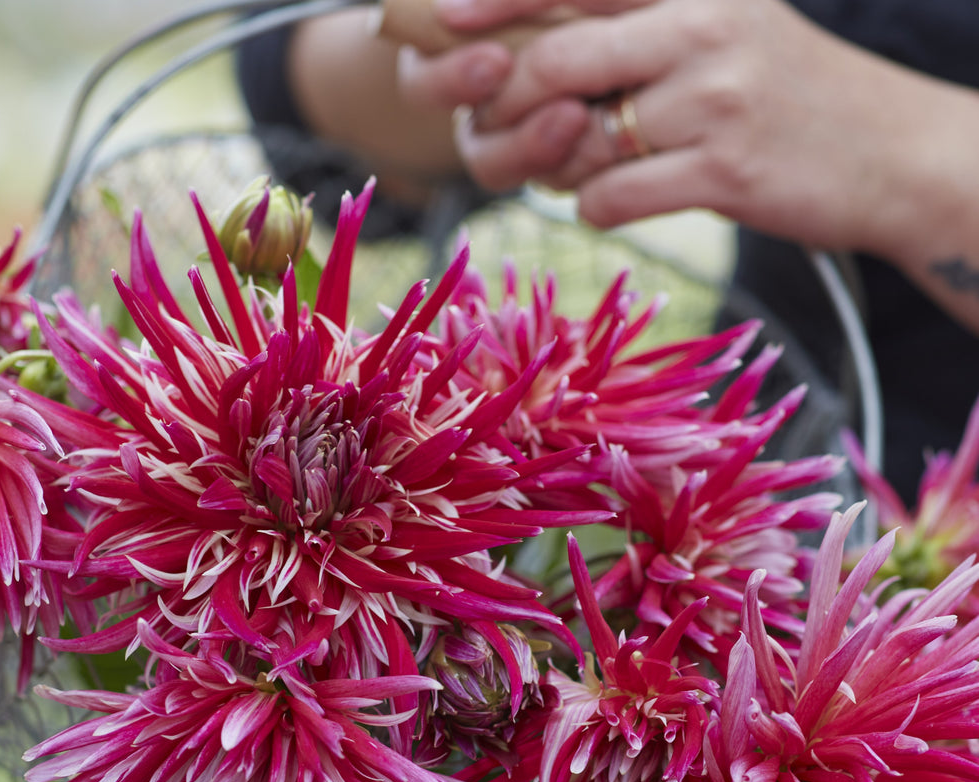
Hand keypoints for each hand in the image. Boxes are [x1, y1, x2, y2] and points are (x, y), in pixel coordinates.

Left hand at [406, 0, 927, 254]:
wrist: (891, 155)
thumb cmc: (792, 98)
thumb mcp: (731, 31)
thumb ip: (645, 33)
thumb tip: (545, 61)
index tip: (444, 20)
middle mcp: (700, 27)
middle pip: (554, 60)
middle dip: (507, 105)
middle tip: (498, 132)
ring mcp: (712, 99)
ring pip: (577, 140)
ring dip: (555, 167)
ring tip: (577, 169)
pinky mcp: (721, 170)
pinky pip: (610, 198)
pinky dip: (596, 208)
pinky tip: (617, 202)